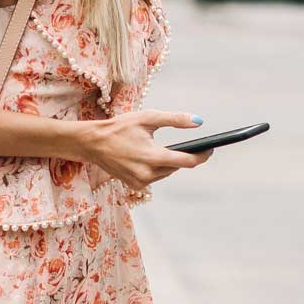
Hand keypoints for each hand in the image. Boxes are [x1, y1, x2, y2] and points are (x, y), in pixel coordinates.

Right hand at [78, 110, 211, 190]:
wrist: (92, 143)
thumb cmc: (120, 127)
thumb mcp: (148, 118)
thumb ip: (175, 119)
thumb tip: (199, 121)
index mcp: (153, 157)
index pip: (186, 161)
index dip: (202, 155)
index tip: (211, 148)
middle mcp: (148, 174)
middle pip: (177, 167)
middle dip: (185, 157)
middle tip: (195, 146)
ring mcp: (140, 182)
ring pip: (166, 173)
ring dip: (170, 163)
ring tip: (171, 150)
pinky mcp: (135, 186)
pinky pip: (155, 177)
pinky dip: (157, 168)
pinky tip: (153, 157)